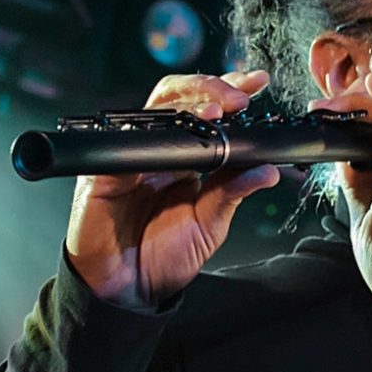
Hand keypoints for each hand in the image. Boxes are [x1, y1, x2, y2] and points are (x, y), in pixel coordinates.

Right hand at [66, 70, 279, 308]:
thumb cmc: (166, 255)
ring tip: (215, 111)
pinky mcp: (102, 176)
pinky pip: (121, 149)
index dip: (226, 90)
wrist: (132, 289)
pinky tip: (172, 141)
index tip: (255, 82)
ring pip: (150, 113)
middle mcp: (155, 150)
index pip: (203, 108)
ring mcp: (128, 159)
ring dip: (184, 105)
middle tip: (237, 97)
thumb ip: (234, 192)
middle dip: (208, 88)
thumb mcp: (211, 222)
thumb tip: (269, 169)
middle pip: (175, 96)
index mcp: (183, 156)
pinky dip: (146, 141)